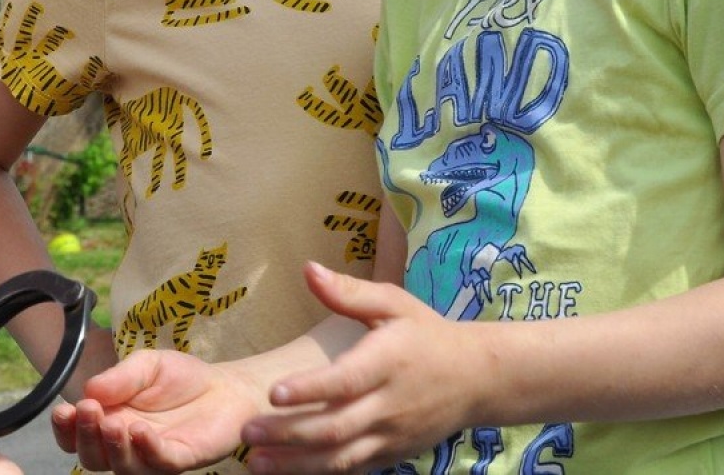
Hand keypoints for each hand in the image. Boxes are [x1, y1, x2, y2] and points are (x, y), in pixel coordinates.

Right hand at [52, 349, 265, 472]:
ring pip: (122, 467)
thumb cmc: (181, 378)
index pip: (78, 435)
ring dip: (112, 448)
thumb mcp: (147, 365)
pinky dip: (147, 449)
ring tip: (113, 422)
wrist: (226, 386)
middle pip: (93, 458)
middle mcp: (126, 444)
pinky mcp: (180, 459)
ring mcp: (152, 455)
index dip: (65, 429)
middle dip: (85, 436)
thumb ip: (120, 377)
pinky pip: (159, 463)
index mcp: (110, 420)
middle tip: (88, 410)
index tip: (62, 410)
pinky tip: (141, 431)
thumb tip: (88, 390)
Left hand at [239, 263, 477, 473]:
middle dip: (288, 433)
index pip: (346, 380)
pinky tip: (286, 471)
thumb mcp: (394, 303)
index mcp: (388, 361)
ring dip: (295, 463)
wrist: (477, 379)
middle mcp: (389, 404)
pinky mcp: (390, 455)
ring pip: (340, 458)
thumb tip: (307, 269)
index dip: (311, 389)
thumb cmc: (426, 333)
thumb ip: (348, 292)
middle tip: (247, 430)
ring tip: (255, 461)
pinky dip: (318, 474)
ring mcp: (390, 435)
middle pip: (336, 427)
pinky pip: (352, 468)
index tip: (274, 392)